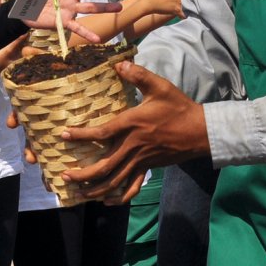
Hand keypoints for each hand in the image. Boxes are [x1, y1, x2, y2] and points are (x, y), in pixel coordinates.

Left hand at [59, 61, 208, 201]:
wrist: (200, 131)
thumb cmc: (178, 108)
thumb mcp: (160, 87)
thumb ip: (139, 75)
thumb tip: (120, 63)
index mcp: (132, 125)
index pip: (102, 132)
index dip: (82, 135)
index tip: (64, 135)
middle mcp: (133, 146)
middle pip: (105, 165)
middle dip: (83, 174)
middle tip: (64, 176)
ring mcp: (141, 160)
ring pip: (116, 180)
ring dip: (97, 188)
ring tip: (79, 193)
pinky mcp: (149, 167)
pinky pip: (133, 187)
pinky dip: (120, 197)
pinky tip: (108, 202)